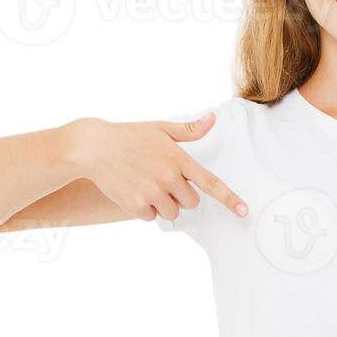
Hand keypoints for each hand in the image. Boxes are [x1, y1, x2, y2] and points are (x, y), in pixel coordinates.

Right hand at [65, 112, 244, 221]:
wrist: (91, 146)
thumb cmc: (128, 135)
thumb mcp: (161, 128)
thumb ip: (189, 130)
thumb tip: (212, 119)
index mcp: (179, 159)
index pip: (211, 183)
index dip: (230, 199)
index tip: (245, 211)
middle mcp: (168, 178)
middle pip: (191, 203)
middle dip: (181, 197)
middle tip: (162, 181)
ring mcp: (151, 192)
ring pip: (172, 212)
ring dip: (163, 204)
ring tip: (146, 185)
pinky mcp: (135, 204)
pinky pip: (151, 217)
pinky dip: (144, 209)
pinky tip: (133, 192)